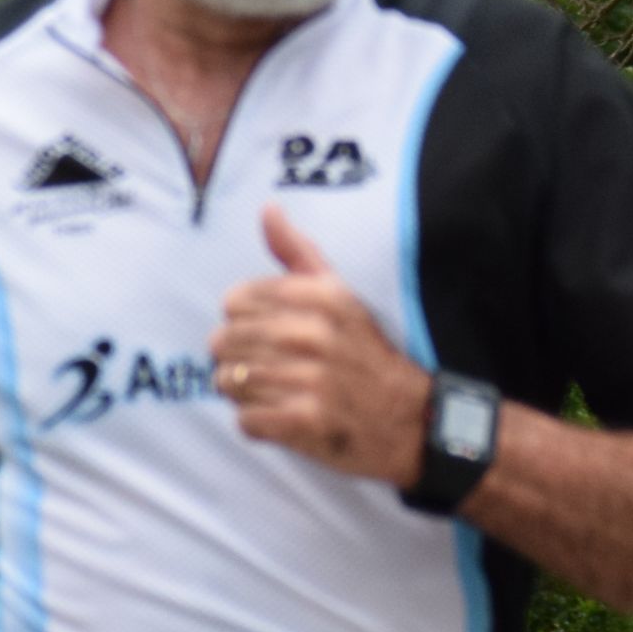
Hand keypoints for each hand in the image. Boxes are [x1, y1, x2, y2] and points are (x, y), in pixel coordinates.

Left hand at [210, 206, 430, 487]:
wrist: (408, 417)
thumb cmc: (363, 352)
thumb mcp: (338, 293)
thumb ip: (297, 253)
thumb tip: (267, 209)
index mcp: (320, 297)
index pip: (234, 300)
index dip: (240, 319)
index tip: (262, 331)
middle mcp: (312, 334)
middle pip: (224, 341)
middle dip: (233, 357)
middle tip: (262, 366)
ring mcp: (308, 380)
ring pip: (229, 381)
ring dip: (241, 390)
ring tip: (271, 390)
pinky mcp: (303, 422)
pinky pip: (245, 420)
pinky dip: (256, 422)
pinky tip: (280, 416)